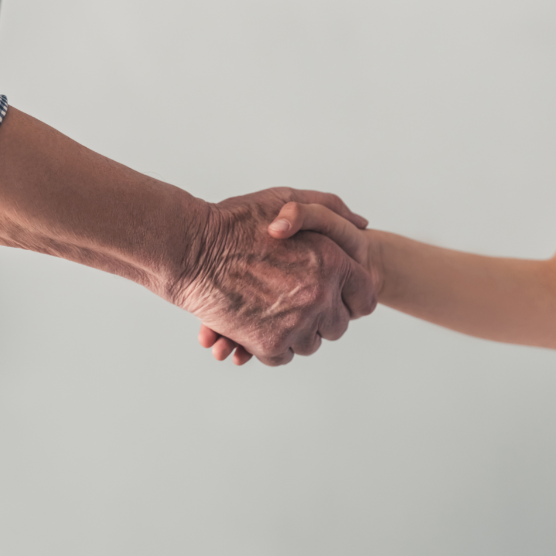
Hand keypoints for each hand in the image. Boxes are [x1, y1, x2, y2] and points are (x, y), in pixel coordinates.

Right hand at [173, 188, 375, 365]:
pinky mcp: (269, 342)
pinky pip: (282, 356)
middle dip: (320, 318)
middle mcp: (321, 294)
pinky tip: (253, 326)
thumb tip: (361, 225)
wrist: (191, 248)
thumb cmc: (235, 221)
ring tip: (269, 312)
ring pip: (309, 344)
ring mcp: (297, 322)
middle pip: (337, 326)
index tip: (333, 298)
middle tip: (293, 303)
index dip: (350, 300)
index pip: (364, 298)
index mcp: (333, 261)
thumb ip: (329, 208)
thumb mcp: (287, 198)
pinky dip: (269, 347)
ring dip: (293, 333)